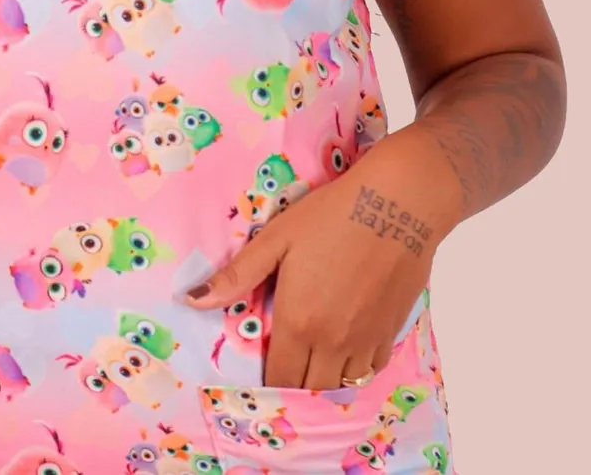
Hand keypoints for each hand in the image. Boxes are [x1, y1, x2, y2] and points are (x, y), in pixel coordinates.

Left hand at [185, 136, 443, 388]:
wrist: (398, 204)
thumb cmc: (332, 215)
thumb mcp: (276, 238)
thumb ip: (237, 276)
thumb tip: (192, 300)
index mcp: (300, 322)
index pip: (280, 377)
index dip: (267, 378)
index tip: (261, 365)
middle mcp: (334, 341)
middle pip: (310, 386)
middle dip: (294, 380)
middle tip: (285, 359)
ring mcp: (366, 340)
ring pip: (342, 383)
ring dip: (324, 376)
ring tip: (312, 354)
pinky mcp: (391, 330)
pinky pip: (370, 368)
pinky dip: (355, 367)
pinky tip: (346, 345)